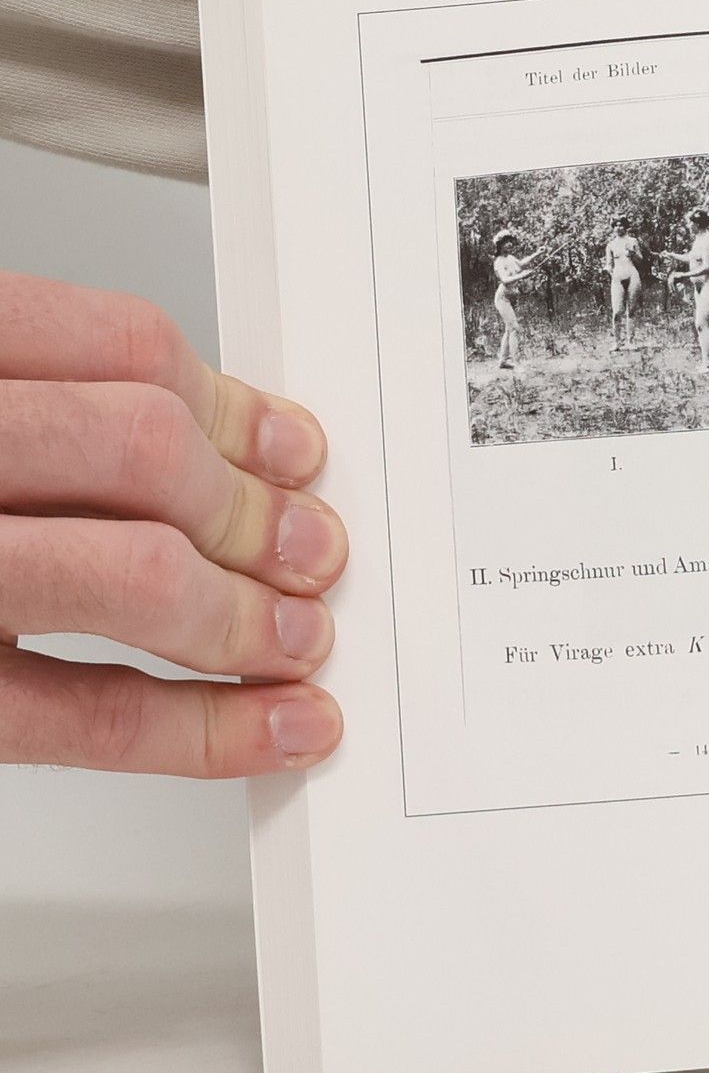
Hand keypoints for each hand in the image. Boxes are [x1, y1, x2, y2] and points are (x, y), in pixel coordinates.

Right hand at [0, 273, 345, 775]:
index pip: (117, 344)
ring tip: (299, 636)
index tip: (293, 451)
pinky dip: (202, 728)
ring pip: (128, 573)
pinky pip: (80, 715)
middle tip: (313, 552)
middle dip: (252, 510)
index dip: (233, 404)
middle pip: (140, 451)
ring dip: (244, 613)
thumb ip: (30, 402)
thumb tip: (208, 446)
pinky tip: (272, 728)